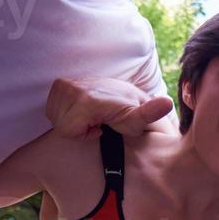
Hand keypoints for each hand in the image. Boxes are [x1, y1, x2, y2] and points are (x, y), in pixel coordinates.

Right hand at [46, 76, 174, 139]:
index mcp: (87, 99)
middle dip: (78, 128)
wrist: (126, 95)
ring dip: (73, 121)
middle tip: (97, 121)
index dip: (83, 135)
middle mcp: (72, 88)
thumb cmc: (131, 112)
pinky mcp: (59, 84)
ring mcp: (65, 84)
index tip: (101, 128)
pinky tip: (85, 110)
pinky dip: (67, 113)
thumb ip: (149, 114)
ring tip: (92, 115)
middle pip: (59, 125)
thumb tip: (165, 103)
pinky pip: (52, 109)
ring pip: (55, 117)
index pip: (66, 131)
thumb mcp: (139, 119)